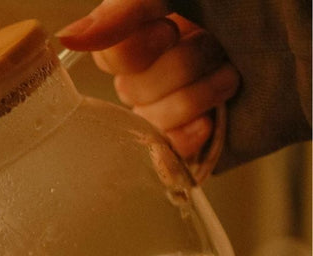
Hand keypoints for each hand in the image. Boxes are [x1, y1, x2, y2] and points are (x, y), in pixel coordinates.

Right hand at [57, 0, 239, 159]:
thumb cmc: (270, 6)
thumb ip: (126, 7)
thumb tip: (68, 37)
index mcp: (155, 28)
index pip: (107, 54)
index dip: (132, 49)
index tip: (170, 27)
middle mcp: (165, 68)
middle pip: (125, 90)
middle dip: (176, 68)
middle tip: (218, 44)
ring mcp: (184, 107)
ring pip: (146, 122)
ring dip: (193, 96)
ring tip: (233, 75)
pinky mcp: (206, 141)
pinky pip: (167, 156)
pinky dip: (188, 138)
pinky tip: (214, 120)